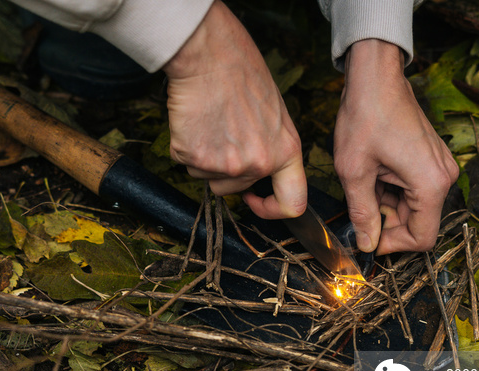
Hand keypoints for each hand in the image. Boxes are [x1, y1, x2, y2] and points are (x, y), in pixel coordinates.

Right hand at [162, 1, 306, 218]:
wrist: (208, 54)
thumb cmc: (240, 72)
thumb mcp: (274, 112)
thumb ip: (270, 146)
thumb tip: (260, 168)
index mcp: (285, 151)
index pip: (293, 203)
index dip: (272, 208)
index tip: (255, 200)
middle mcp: (258, 164)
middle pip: (235, 188)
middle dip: (225, 168)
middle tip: (221, 131)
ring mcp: (225, 164)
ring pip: (207, 177)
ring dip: (204, 157)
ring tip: (209, 121)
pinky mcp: (195, 158)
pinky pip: (185, 162)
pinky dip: (185, 145)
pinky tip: (193, 120)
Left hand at [333, 39, 458, 254]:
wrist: (375, 79)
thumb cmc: (365, 117)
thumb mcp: (354, 172)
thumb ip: (362, 213)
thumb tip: (367, 244)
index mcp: (431, 184)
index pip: (422, 238)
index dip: (392, 245)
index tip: (367, 240)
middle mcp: (444, 177)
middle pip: (417, 222)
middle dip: (385, 222)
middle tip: (358, 208)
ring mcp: (439, 166)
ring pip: (413, 206)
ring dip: (385, 205)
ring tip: (362, 183)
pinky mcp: (430, 159)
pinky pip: (413, 189)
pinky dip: (390, 191)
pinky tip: (372, 174)